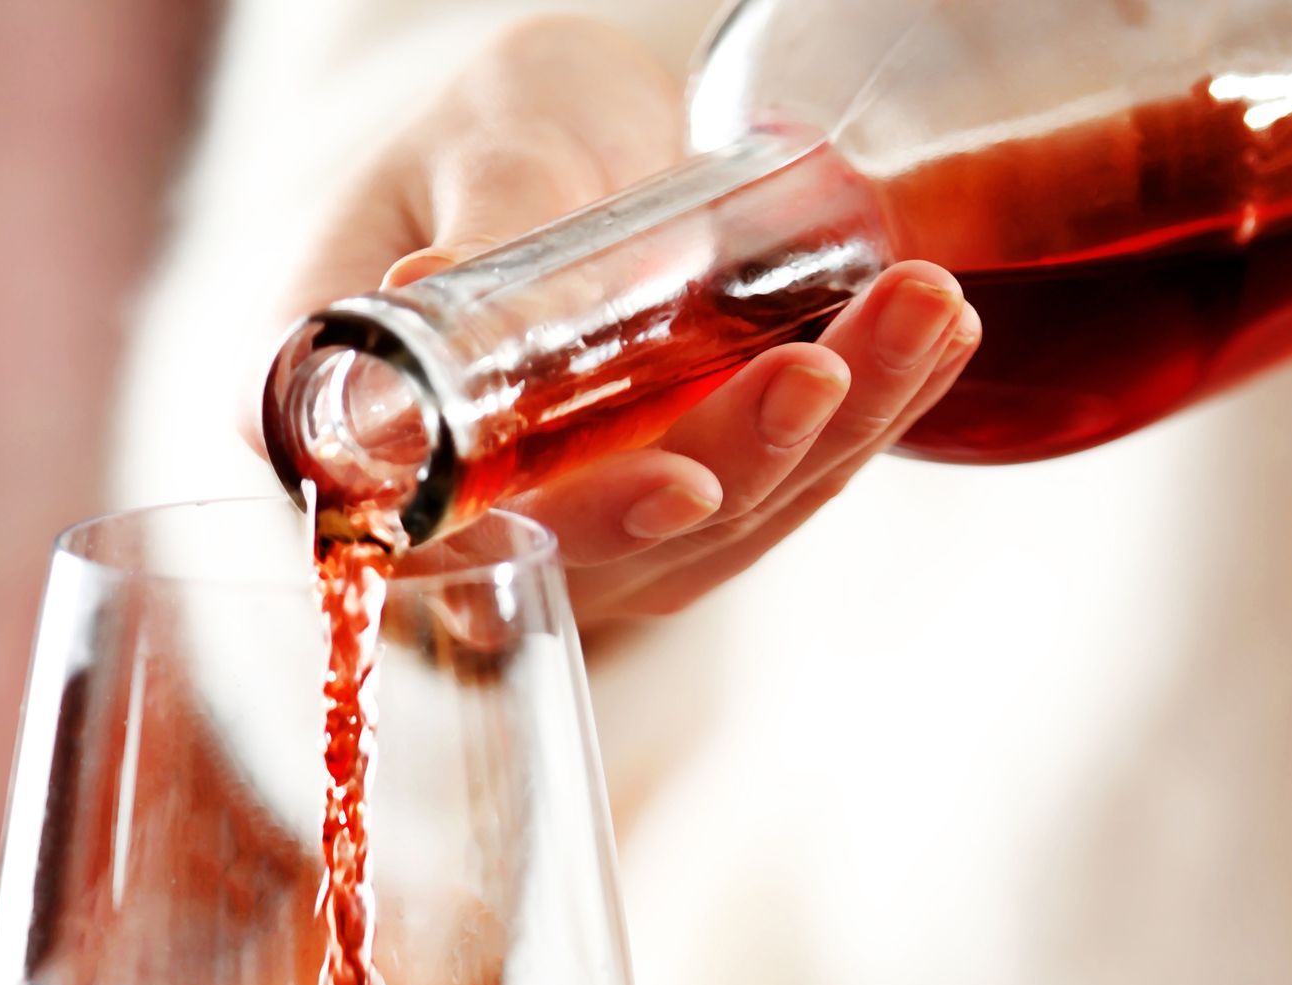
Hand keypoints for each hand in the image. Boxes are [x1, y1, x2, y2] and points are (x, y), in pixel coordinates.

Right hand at [268, 15, 978, 632]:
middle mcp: (464, 523)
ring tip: (924, 317)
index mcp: (352, 447)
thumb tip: (428, 289)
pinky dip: (864, 423)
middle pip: (612, 544)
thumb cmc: (494, 134)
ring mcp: (581, 533)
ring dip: (831, 438)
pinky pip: (772, 495)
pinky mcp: (676, 515)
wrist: (564, 152)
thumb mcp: (484, 136)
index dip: (581, 518)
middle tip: (830, 365)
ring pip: (713, 529)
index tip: (685, 481)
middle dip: (743, 460)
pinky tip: (938, 343)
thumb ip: (478, 219)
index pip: (459, 530)